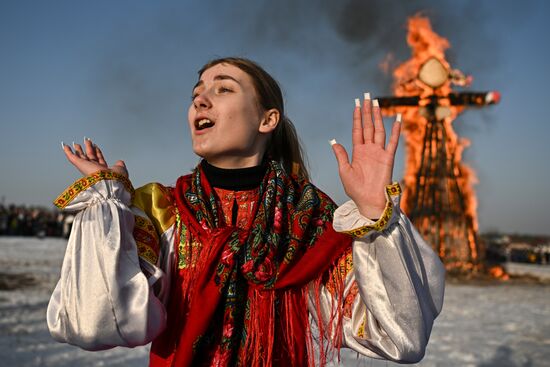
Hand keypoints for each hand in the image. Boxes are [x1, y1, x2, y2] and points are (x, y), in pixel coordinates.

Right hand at [62, 138, 127, 177]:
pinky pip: (72, 157)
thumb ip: (119, 165)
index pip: (99, 159)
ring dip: (79, 150)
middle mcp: (94, 169)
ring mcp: (86, 167)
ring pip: (81, 157)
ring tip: (76, 143)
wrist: (109, 183)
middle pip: (90, 157)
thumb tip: (120, 162)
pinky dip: (68, 151)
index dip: (98, 152)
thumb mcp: (121, 169)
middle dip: (89, 149)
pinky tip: (65, 145)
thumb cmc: (116, 178)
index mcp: (104, 170)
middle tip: (86, 142)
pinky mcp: (80, 165)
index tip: (96, 146)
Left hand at [331, 95, 400, 218]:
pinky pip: (392, 142)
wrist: (368, 202)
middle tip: (367, 96)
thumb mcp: (344, 171)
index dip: (357, 117)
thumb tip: (334, 141)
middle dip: (367, 111)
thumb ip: (341, 156)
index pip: (357, 130)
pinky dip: (395, 130)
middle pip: (368, 126)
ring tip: (376, 103)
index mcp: (358, 152)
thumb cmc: (355, 190)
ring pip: (379, 130)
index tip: (356, 104)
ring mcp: (378, 153)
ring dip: (378, 117)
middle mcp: (369, 149)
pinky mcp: (388, 158)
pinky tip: (397, 119)